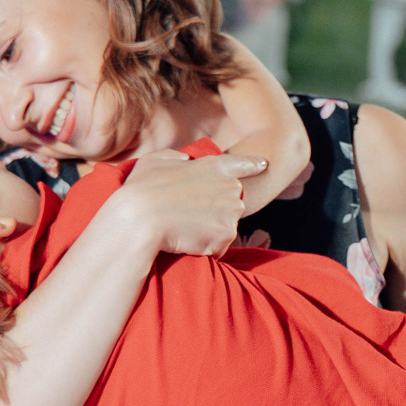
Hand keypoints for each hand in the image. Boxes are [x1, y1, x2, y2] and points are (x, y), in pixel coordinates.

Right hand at [108, 149, 264, 256]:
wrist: (141, 217)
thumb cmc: (142, 188)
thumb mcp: (154, 161)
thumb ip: (173, 157)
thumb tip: (184, 160)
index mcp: (215, 166)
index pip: (243, 164)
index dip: (253, 164)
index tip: (264, 164)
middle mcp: (230, 187)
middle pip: (231, 204)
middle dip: (215, 212)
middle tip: (187, 216)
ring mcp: (231, 211)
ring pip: (225, 227)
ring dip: (209, 232)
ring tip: (184, 228)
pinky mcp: (227, 234)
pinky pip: (219, 247)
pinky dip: (205, 249)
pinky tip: (187, 241)